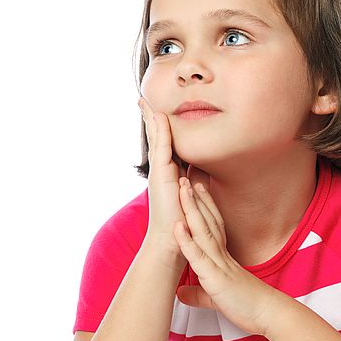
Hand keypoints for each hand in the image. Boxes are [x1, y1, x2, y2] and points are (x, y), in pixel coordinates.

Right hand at [138, 96, 209, 266]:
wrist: (172, 240)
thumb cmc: (181, 220)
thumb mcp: (188, 194)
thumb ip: (191, 179)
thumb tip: (198, 169)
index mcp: (168, 173)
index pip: (163, 145)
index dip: (160, 127)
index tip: (156, 111)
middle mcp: (161, 170)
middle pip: (154, 138)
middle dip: (149, 118)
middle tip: (142, 100)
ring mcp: (159, 172)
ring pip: (155, 139)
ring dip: (151, 119)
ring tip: (145, 102)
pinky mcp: (162, 176)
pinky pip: (163, 148)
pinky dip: (161, 131)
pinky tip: (160, 117)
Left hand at [173, 177, 282, 336]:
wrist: (268, 315)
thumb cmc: (246, 306)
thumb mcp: (217, 298)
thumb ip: (198, 294)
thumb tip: (180, 294)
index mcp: (223, 257)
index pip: (213, 226)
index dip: (204, 206)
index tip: (196, 188)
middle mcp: (221, 255)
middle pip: (208, 221)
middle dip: (196, 199)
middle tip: (186, 177)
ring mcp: (218, 264)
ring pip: (203, 231)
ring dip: (191, 209)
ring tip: (182, 188)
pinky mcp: (215, 278)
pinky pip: (199, 256)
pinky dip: (187, 241)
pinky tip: (177, 225)